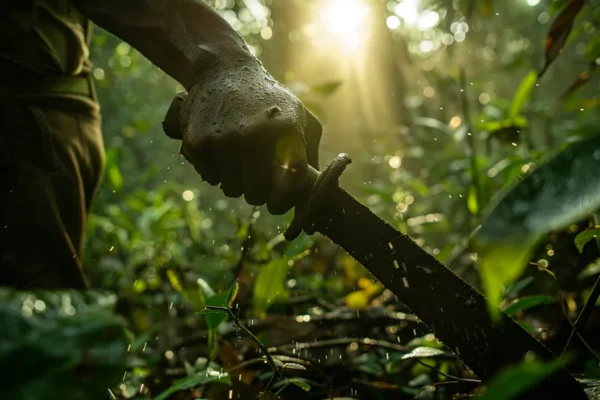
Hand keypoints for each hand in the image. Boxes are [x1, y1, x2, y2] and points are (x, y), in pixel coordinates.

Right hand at [163, 56, 321, 214]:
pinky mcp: (198, 143)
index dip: (283, 201)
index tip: (277, 204)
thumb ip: (312, 152)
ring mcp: (224, 140)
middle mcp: (255, 137)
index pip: (289, 185)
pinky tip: (219, 146)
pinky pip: (209, 177)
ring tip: (237, 155)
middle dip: (257, 191)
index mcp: (285, 131)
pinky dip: (214, 169)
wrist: (222, 70)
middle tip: (255, 175)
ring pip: (231, 189)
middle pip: (256, 194)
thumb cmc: (268, 99)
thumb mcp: (300, 115)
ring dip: (235, 180)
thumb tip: (317, 192)